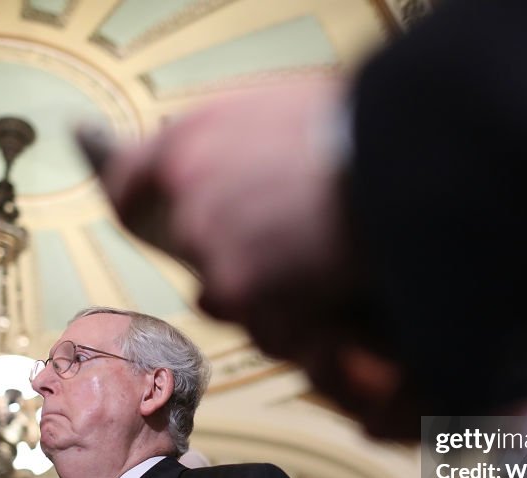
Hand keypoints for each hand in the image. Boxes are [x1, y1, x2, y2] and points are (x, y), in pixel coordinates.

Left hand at [98, 78, 350, 341]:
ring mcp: (210, 243)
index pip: (128, 177)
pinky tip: (330, 297)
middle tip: (281, 242)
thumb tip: (233, 156)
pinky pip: (262, 321)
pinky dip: (296, 321)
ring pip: (225, 289)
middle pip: (189, 243)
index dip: (131, 197)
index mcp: (192, 137)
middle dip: (229, 250)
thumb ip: (238, 137)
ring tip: (318, 268)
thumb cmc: (357, 131)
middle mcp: (186, 190)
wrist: (397, 163)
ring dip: (265, 290)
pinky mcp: (241, 288)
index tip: (131, 208)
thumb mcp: (283, 107)